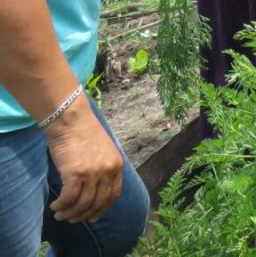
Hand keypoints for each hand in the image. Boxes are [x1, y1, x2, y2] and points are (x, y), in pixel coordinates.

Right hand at [44, 99, 123, 222]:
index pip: (113, 194)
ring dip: (70, 213)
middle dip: (84, 214)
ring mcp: (92, 173)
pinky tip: (55, 206)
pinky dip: (62, 205)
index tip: (93, 216)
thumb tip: (96, 188)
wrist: (71, 120)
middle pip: (98, 202)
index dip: (102, 208)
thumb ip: (104, 168)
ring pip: (82, 203)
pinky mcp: (75, 173)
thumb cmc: (84, 133)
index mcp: (117, 165)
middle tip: (72, 219)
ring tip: (60, 214)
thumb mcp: (104, 151)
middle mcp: (107, 171)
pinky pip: (69, 198)